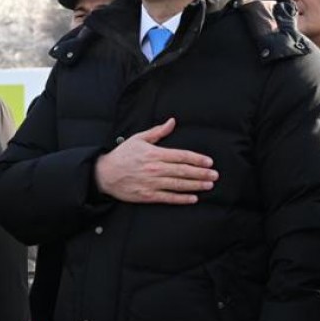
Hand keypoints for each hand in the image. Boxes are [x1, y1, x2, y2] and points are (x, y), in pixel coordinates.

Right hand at [94, 118, 217, 203]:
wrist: (105, 174)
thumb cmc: (122, 155)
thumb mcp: (138, 138)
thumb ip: (158, 131)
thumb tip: (172, 122)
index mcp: (155, 153)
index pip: (181, 156)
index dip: (197, 159)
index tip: (209, 162)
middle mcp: (155, 169)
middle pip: (183, 171)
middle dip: (201, 173)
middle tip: (214, 175)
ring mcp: (152, 183)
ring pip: (178, 184)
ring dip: (195, 185)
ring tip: (208, 185)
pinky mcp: (148, 196)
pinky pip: (168, 198)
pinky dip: (182, 198)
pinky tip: (193, 198)